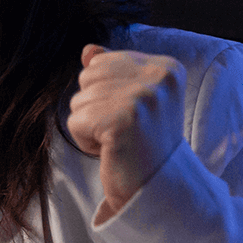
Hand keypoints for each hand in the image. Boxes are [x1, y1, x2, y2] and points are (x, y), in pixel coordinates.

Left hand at [67, 44, 185, 222]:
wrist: (159, 192)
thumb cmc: (143, 147)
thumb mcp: (132, 102)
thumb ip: (113, 72)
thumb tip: (88, 50)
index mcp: (166, 67)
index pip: (101, 61)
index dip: (106, 94)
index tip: (133, 118)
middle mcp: (159, 78)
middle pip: (87, 77)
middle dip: (94, 108)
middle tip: (123, 133)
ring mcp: (144, 98)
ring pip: (79, 100)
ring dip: (90, 127)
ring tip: (119, 143)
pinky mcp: (124, 121)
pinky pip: (75, 121)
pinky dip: (85, 142)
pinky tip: (111, 152)